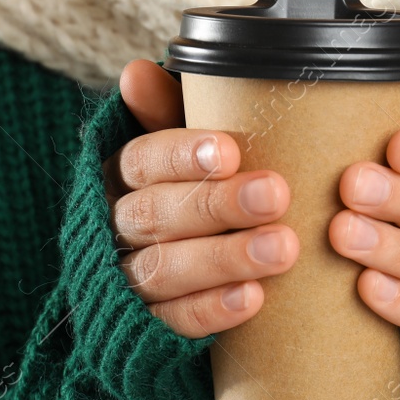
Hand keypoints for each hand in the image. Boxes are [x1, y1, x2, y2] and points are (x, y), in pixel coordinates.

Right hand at [103, 59, 298, 338]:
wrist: (179, 280)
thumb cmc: (195, 192)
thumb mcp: (187, 151)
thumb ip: (170, 113)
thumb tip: (137, 71)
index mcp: (124, 176)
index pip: (140, 161)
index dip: (182, 155)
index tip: (232, 150)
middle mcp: (117, 227)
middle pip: (155, 215)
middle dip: (217, 204)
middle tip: (276, 195)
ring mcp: (128, 281)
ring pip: (164, 269)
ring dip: (224, 258)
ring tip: (281, 249)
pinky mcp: (146, 328)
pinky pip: (172, 323)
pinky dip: (212, 310)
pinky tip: (254, 299)